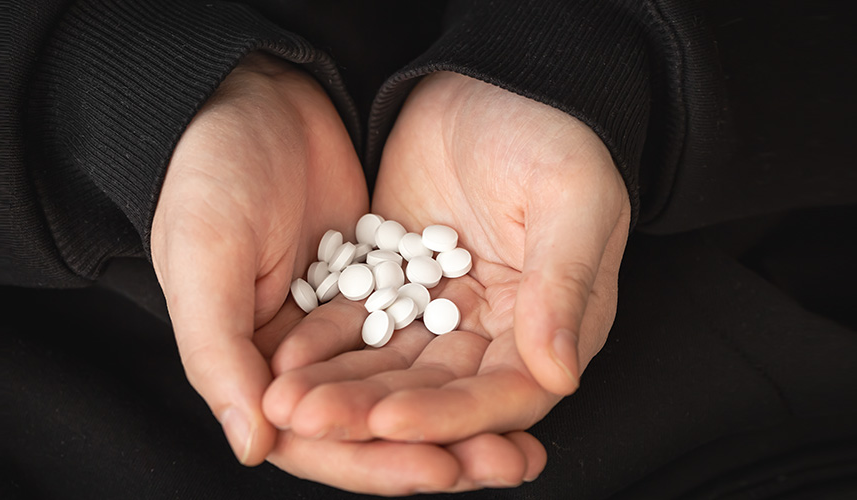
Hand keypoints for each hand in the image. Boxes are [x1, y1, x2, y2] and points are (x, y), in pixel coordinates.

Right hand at [150, 57, 541, 494]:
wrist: (254, 96)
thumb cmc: (209, 175)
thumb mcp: (203, 259)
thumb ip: (218, 356)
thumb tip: (254, 449)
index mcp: (249, 367)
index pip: (316, 441)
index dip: (378, 463)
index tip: (441, 469)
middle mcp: (298, 360)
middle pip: (373, 426)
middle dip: (437, 448)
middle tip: (505, 462)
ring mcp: (344, 324)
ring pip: (406, 386)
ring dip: (460, 414)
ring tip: (521, 437)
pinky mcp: (381, 287)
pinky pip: (425, 332)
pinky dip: (461, 355)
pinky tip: (513, 368)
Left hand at [263, 72, 629, 449]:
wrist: (494, 78)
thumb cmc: (554, 132)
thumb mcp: (572, 199)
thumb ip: (563, 285)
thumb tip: (560, 374)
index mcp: (554, 325)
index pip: (506, 394)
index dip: (450, 416)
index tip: (391, 422)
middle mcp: (499, 331)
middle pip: (437, 392)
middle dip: (375, 412)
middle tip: (313, 421)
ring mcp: (444, 309)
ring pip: (391, 365)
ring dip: (341, 388)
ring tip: (287, 402)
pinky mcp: (399, 283)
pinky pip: (360, 322)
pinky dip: (326, 342)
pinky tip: (285, 356)